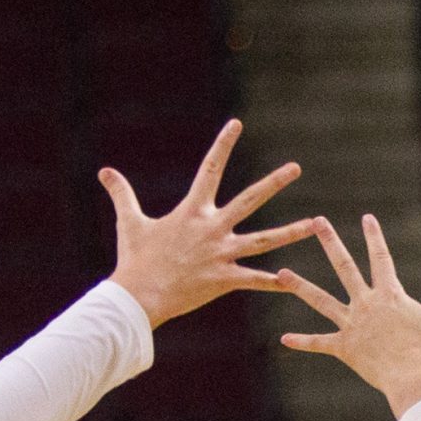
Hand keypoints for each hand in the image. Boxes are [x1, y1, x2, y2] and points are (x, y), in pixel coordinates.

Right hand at [103, 120, 310, 327]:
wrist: (140, 296)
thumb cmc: (136, 259)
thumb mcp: (130, 222)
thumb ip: (122, 194)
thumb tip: (104, 171)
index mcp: (192, 211)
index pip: (211, 168)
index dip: (223, 144)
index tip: (237, 123)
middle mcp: (212, 228)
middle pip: (250, 199)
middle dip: (274, 182)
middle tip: (295, 168)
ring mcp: (221, 254)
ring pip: (264, 240)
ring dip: (291, 231)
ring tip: (316, 223)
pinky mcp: (224, 279)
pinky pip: (255, 280)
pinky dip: (275, 283)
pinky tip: (295, 281)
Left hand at [276, 215, 420, 418]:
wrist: (413, 378)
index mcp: (389, 294)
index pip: (380, 257)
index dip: (374, 236)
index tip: (366, 218)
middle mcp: (366, 304)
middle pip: (344, 267)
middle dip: (330, 242)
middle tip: (315, 222)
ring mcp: (352, 325)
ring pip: (321, 300)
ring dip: (300, 286)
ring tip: (280, 273)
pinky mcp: (344, 348)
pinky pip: (320, 344)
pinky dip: (303, 342)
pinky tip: (284, 339)